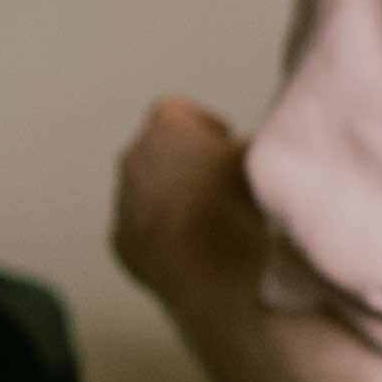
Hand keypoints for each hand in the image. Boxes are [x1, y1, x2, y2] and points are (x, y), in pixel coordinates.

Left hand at [110, 95, 254, 308]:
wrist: (207, 271)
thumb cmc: (235, 206)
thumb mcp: (260, 160)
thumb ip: (251, 143)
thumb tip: (253, 146)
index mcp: (164, 127)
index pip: (180, 110)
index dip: (205, 125)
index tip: (225, 143)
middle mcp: (134, 157)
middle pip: (159, 150)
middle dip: (185, 160)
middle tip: (219, 180)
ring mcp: (123, 201)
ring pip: (148, 189)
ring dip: (173, 196)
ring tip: (210, 218)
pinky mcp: (121, 241)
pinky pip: (143, 227)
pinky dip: (163, 231)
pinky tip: (193, 246)